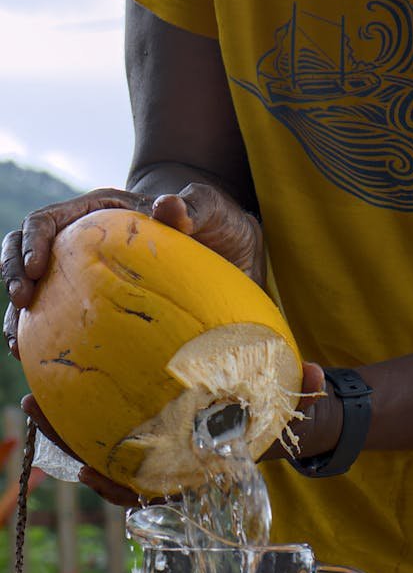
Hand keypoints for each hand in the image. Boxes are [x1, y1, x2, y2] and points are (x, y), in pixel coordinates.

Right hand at [1, 182, 263, 357]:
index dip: (33, 240)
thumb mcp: (211, 210)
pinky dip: (48, 340)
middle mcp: (84, 242)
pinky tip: (45, 367)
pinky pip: (63, 321)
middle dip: (13, 274)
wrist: (231, 246)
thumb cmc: (218, 222)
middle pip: (26, 252)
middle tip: (21, 302)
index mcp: (101, 212)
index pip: (49, 220)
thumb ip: (193, 207)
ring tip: (17, 346)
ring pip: (37, 291)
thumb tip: (168, 205)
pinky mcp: (98, 304)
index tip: (34, 267)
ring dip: (19, 315)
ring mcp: (87, 274)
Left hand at [21, 363, 326, 507]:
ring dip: (66, 425)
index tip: (88, 471)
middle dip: (70, 445)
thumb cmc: (284, 415)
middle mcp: (174, 463)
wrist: (283, 415)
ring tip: (32, 394)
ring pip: (104, 445)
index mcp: (202, 468)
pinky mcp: (159, 424)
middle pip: (110, 466)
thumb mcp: (296, 406)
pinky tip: (70, 377)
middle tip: (34, 407)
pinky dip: (91, 406)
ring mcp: (162, 446)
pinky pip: (117, 422)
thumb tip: (317, 372)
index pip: (156, 487)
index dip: (119, 485)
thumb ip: (306, 389)